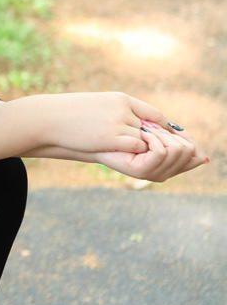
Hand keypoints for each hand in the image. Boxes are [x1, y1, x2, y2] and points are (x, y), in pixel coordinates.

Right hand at [36, 91, 198, 155]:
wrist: (48, 117)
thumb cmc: (69, 114)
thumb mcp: (98, 108)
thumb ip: (117, 114)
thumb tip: (132, 129)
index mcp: (121, 99)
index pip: (154, 114)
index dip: (162, 129)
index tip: (165, 140)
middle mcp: (123, 108)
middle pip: (152, 129)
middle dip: (155, 142)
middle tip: (157, 153)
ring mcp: (118, 122)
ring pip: (145, 139)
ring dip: (142, 148)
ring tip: (133, 155)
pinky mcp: (110, 136)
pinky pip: (135, 146)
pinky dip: (134, 152)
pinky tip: (124, 155)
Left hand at [95, 119, 209, 181]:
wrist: (100, 137)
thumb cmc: (127, 131)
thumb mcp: (158, 134)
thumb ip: (178, 142)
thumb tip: (205, 157)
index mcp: (170, 166)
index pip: (195, 156)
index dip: (187, 140)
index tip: (171, 130)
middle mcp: (164, 174)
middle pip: (190, 151)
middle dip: (171, 135)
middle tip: (151, 130)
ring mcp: (153, 174)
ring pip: (176, 150)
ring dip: (160, 134)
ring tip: (144, 132)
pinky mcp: (142, 171)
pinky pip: (160, 151)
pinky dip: (152, 138)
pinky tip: (140, 135)